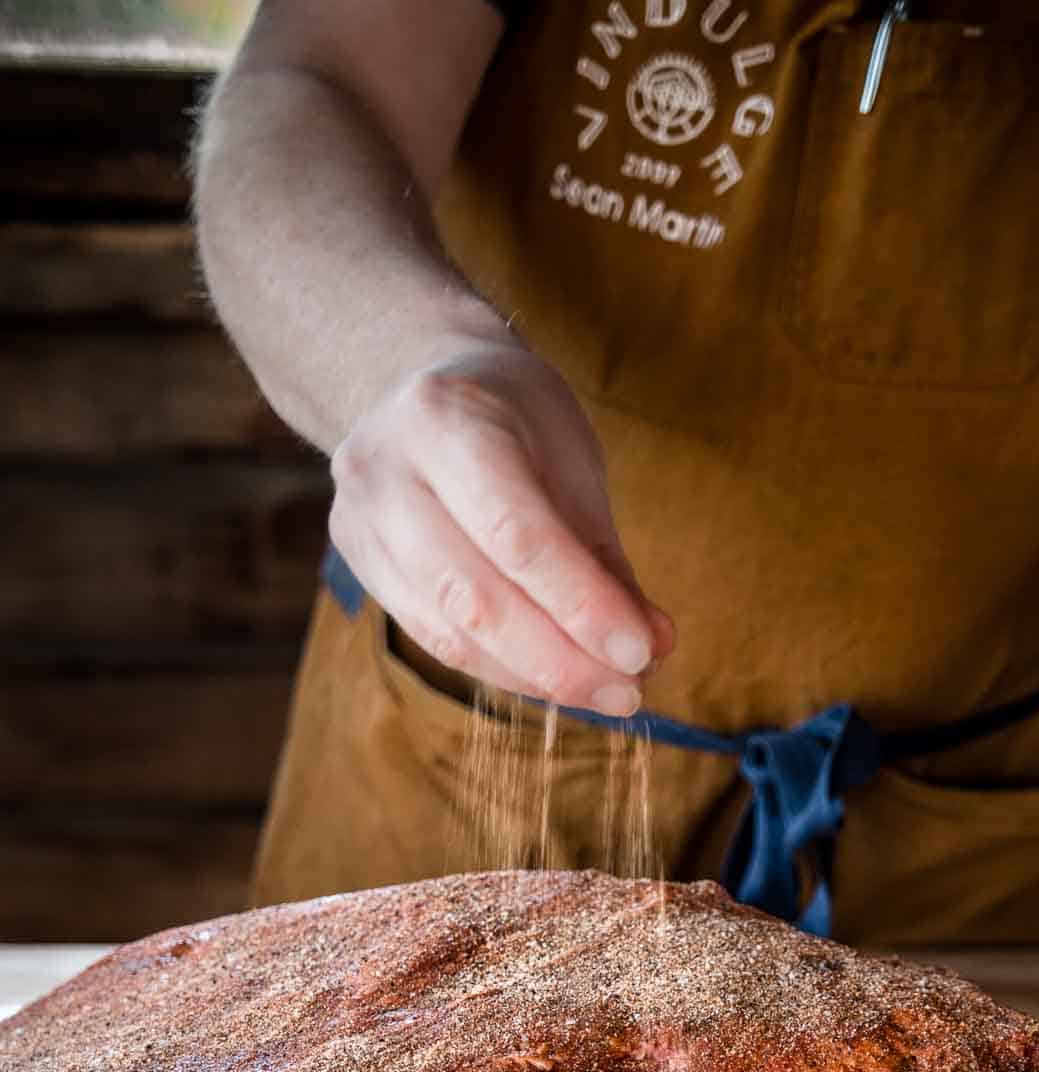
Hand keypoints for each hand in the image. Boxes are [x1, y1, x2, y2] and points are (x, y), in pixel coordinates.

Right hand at [328, 337, 672, 712]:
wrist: (416, 379)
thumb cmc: (511, 416)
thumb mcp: (569, 455)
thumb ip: (603, 554)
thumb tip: (649, 648)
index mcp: (447, 419)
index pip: (518, 535)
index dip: (581, 605)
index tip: (640, 654)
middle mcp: (386, 471)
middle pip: (475, 597)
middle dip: (560, 660)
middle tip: (627, 693)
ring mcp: (360, 520)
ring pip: (449, 630)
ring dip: (534, 676)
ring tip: (602, 690)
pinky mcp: (357, 562)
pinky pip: (433, 637)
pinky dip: (500, 668)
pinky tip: (550, 678)